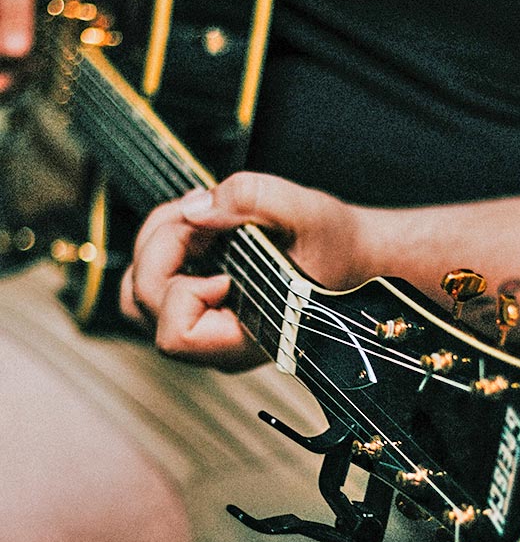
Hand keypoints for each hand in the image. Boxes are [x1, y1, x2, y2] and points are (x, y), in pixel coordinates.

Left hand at [120, 172, 369, 369]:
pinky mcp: (199, 305)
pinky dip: (162, 248)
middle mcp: (220, 343)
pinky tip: (197, 228)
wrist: (359, 257)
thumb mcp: (306, 209)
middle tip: (203, 219)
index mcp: (249, 338)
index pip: (174, 334)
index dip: (182, 288)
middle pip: (143, 305)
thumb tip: (193, 209)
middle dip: (162, 248)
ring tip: (196, 222)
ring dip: (155, 246)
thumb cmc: (339, 246)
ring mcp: (206, 326)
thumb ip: (251, 199)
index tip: (222, 260)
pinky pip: (152, 284)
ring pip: (137, 296)